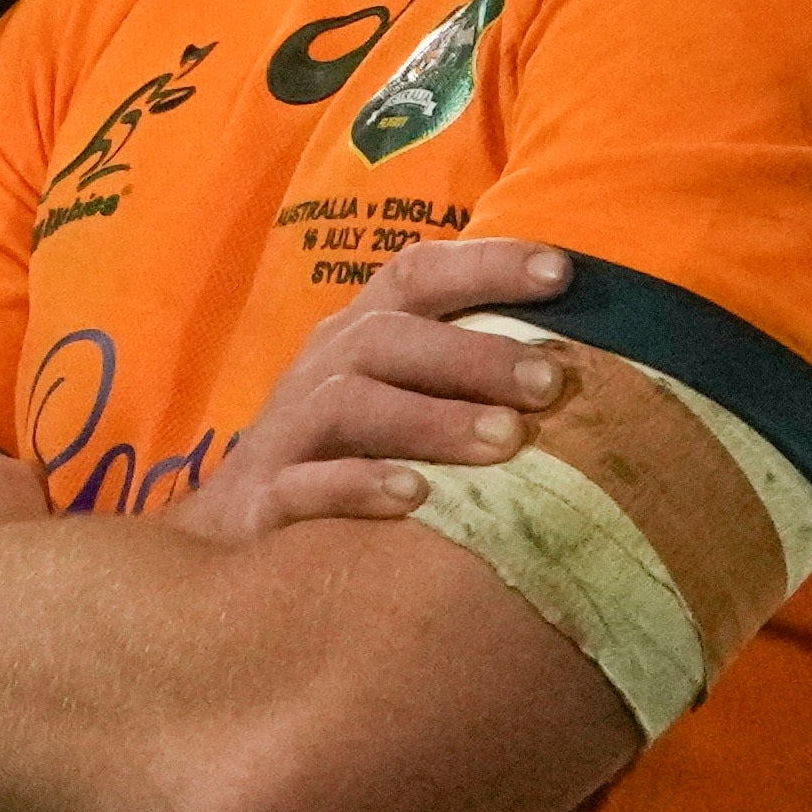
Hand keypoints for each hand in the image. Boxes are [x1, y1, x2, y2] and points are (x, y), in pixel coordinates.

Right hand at [176, 235, 576, 542]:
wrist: (226, 547)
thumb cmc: (339, 465)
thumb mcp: (394, 408)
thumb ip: (464, 382)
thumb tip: (585, 373)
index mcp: (357, 338)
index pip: (416, 276)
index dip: (485, 264)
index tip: (562, 272)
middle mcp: (319, 372)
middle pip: (388, 337)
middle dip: (474, 355)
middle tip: (550, 383)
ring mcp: (284, 434)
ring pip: (349, 404)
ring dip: (430, 419)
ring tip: (504, 442)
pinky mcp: (259, 500)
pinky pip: (304, 486)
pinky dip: (358, 485)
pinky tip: (416, 497)